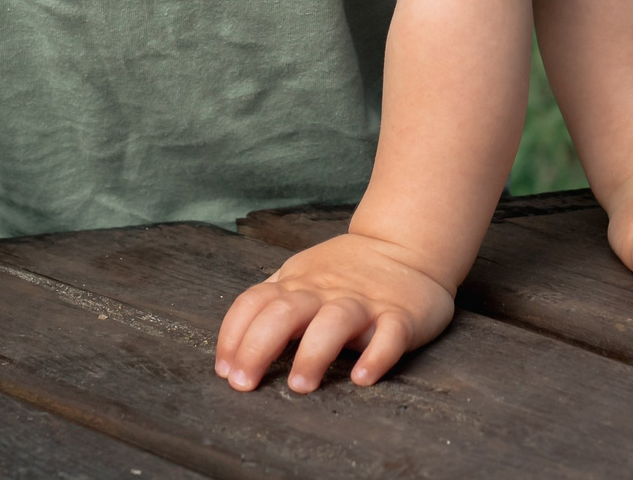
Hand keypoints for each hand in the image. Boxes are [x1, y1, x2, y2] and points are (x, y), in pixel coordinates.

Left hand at [215, 230, 455, 393]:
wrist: (407, 246)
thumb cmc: (346, 272)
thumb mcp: (302, 276)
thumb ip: (272, 302)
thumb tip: (234, 345)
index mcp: (297, 285)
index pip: (254, 303)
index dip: (233, 336)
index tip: (225, 371)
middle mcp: (325, 292)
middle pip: (284, 312)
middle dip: (258, 348)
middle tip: (245, 385)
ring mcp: (364, 303)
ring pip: (334, 322)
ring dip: (313, 354)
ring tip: (300, 386)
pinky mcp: (401, 316)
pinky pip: (390, 335)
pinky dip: (376, 356)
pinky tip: (363, 378)